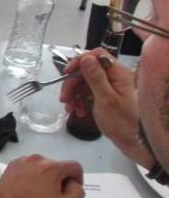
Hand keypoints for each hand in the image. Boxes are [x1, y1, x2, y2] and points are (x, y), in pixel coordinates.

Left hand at [0, 155, 84, 197]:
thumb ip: (77, 192)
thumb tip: (74, 183)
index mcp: (52, 167)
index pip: (75, 166)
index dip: (77, 180)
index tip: (69, 192)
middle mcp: (37, 159)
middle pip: (58, 166)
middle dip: (59, 180)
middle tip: (51, 197)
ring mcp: (23, 160)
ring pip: (43, 167)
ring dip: (45, 178)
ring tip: (37, 194)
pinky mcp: (13, 165)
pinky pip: (29, 167)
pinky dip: (32, 176)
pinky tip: (27, 189)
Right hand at [59, 49, 149, 166]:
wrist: (133, 142)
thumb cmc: (122, 122)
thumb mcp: (106, 100)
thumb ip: (96, 78)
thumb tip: (85, 58)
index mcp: (117, 73)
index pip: (96, 55)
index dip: (79, 61)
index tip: (67, 74)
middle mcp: (114, 77)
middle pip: (87, 70)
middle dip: (72, 83)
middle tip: (64, 99)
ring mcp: (109, 87)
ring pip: (84, 82)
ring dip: (74, 94)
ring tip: (70, 109)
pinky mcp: (105, 96)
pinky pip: (87, 92)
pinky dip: (80, 101)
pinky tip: (78, 112)